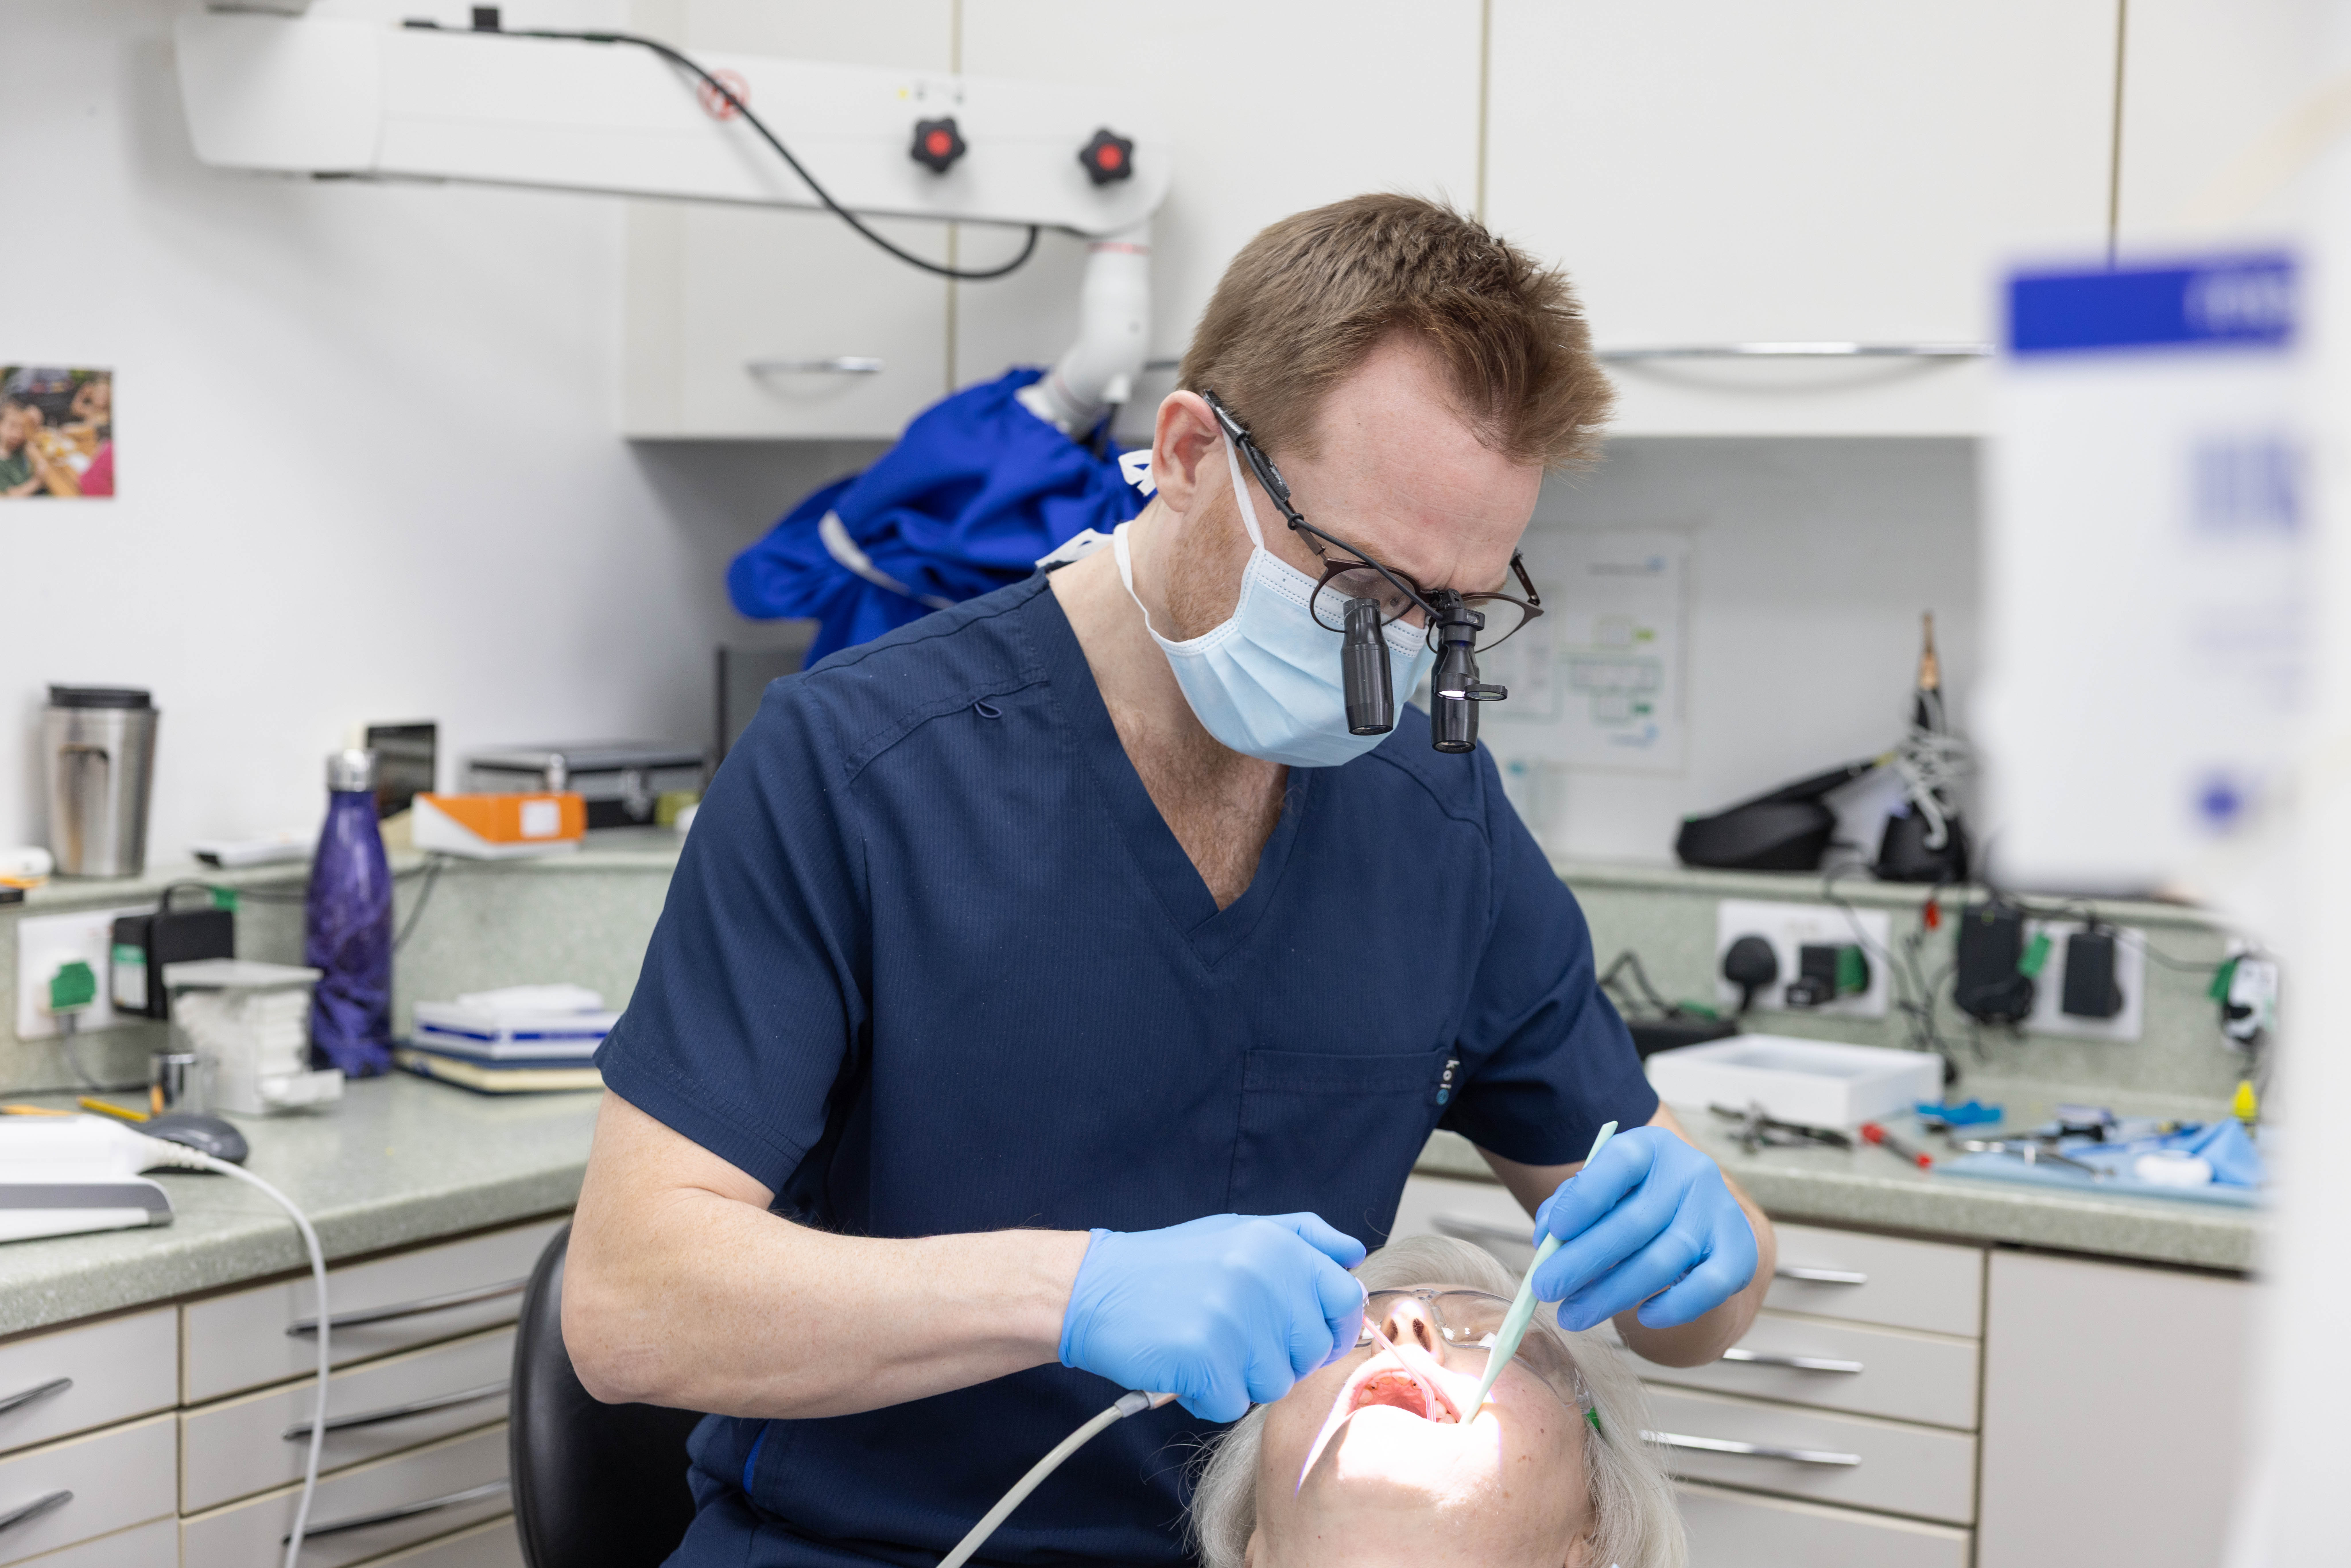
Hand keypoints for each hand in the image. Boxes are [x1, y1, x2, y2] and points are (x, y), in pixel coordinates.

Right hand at [1059, 1213, 1366, 1422]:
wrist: (1095, 1288)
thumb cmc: (1172, 1265)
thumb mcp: (1239, 1230)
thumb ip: (1302, 1237)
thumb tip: (1353, 1253)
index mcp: (1277, 1245)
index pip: (1344, 1298)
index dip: (1332, 1326)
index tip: (1303, 1335)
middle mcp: (1262, 1277)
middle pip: (1312, 1352)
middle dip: (1279, 1356)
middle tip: (1235, 1339)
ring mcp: (1234, 1320)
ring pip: (1275, 1384)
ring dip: (1242, 1378)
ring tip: (1205, 1347)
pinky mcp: (1205, 1360)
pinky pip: (1233, 1405)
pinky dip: (1209, 1397)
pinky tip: (1184, 1367)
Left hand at [1529, 1126, 1756, 1332]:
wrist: (1697, 1213)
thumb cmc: (1634, 1200)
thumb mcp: (1602, 1188)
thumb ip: (1570, 1204)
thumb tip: (1547, 1238)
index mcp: (1651, 1147)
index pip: (1618, 1163)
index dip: (1584, 1198)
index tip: (1552, 1233)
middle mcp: (1690, 1172)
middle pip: (1634, 1223)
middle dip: (1583, 1262)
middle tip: (1546, 1290)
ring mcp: (1718, 1212)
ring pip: (1662, 1261)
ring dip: (1612, 1294)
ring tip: (1573, 1315)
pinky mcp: (1738, 1251)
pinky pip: (1707, 1287)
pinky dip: (1674, 1306)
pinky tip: (1642, 1317)